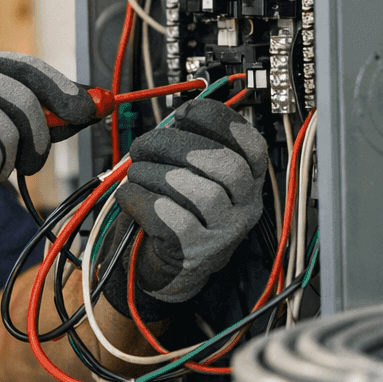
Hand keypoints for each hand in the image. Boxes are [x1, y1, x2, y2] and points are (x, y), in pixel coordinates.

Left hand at [113, 98, 266, 303]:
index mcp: (247, 183)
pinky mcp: (194, 253)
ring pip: (199, 192)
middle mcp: (244, 209)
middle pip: (225, 165)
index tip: (186, 113)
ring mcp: (223, 234)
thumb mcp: (189, 177)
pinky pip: (171, 219)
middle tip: (144, 146)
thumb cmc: (173, 215)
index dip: (219, 122)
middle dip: (176, 145)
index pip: (252, 145)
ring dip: (156, 174)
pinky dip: (142, 200)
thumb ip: (188, 149)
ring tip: (137, 174)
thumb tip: (173, 122)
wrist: (164, 268)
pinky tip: (131, 196)